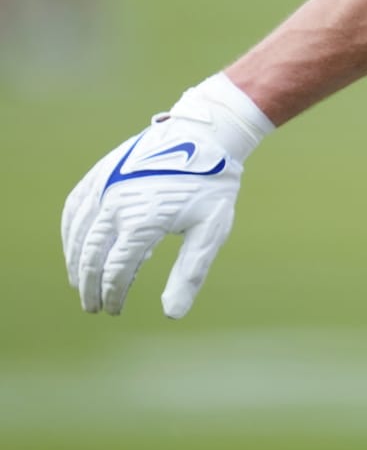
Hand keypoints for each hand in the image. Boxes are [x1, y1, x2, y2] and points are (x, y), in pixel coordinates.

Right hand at [61, 74, 272, 317]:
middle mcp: (116, 204)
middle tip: (92, 307)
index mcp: (143, 222)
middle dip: (90, 285)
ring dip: (75, 261)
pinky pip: (75, 206)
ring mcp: (105, 186)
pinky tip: (74, 244)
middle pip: (91, 255)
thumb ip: (189, 273)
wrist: (205, 135)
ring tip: (80, 284)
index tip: (115, 311)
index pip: (117, 270)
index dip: (112, 294)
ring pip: (78, 232)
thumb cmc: (212, 185)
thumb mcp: (211, 231)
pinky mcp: (101, 173)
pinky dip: (70, 230)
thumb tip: (172, 314)